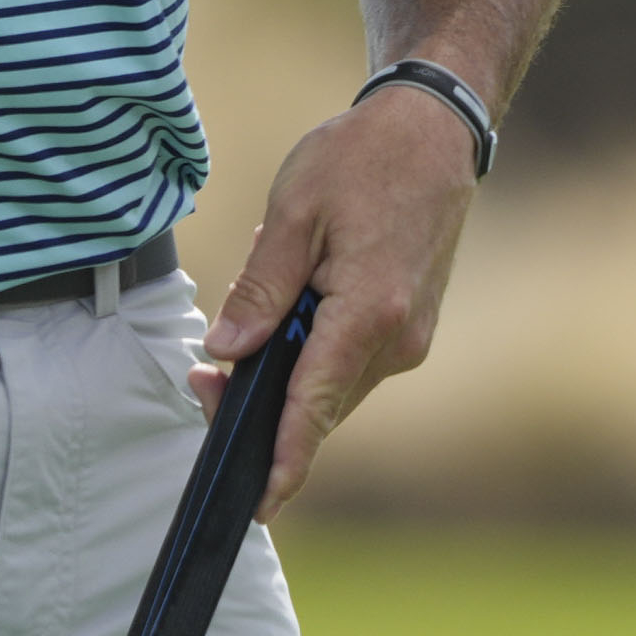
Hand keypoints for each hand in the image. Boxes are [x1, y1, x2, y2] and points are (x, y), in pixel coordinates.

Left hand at [193, 80, 481, 517]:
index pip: (313, 407)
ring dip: (286, 371)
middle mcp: (398, 340)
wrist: (432, 131)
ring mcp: (410, 338)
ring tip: (256, 303)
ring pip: (333, 386)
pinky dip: (313, 348)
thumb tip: (227, 355)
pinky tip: (296, 294)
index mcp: (369, 314)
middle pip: (318, 405)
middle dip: (260, 406)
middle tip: (203, 376)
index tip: (257, 504)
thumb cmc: (362, 158)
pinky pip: (350, 362)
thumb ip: (259, 291)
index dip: (281, 460)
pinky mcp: (410, 329)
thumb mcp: (294, 213)